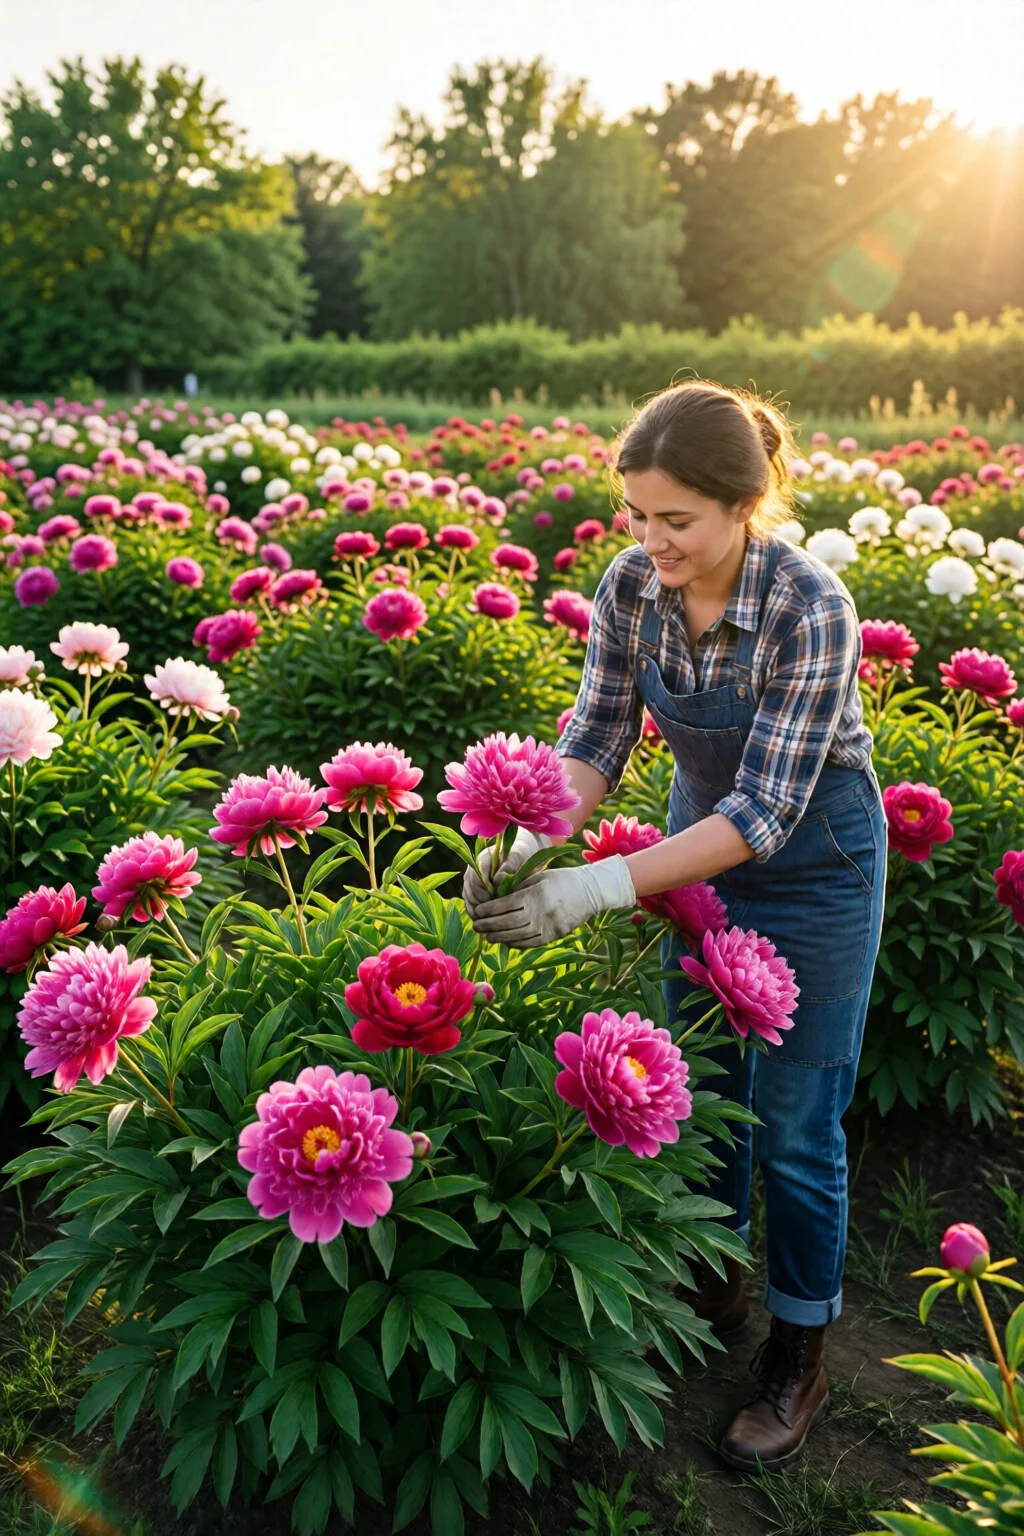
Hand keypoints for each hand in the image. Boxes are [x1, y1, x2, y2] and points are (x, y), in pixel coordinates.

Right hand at [462, 825, 551, 912]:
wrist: (523, 856)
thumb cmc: (521, 855)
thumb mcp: (518, 857)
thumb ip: (508, 866)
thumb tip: (497, 881)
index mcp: (482, 859)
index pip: (475, 877)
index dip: (482, 890)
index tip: (493, 899)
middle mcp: (474, 870)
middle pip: (469, 890)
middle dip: (480, 903)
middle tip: (493, 913)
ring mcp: (473, 881)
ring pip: (469, 899)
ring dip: (477, 911)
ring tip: (490, 920)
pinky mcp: (475, 892)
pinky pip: (472, 904)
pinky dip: (477, 914)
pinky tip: (488, 921)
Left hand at [467, 855, 635, 947]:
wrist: (590, 892)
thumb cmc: (561, 880)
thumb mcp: (538, 876)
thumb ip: (517, 886)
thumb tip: (493, 895)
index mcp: (534, 894)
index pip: (503, 905)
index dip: (488, 910)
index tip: (478, 911)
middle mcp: (539, 911)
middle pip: (507, 922)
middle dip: (488, 925)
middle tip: (476, 926)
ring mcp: (547, 926)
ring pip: (516, 935)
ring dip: (499, 937)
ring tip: (487, 936)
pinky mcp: (554, 936)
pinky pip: (530, 943)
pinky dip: (515, 944)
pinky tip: (506, 942)